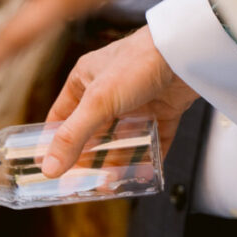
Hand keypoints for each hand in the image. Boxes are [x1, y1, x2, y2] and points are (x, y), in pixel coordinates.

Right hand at [41, 26, 198, 176]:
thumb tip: (49, 168)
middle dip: (86, 158)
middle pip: (92, 131)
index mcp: (85, 80)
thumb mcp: (97, 102)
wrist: (187, 51)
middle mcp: (109, 91)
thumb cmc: (138, 63)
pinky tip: (141, 174)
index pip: (62, 116)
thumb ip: (73, 137)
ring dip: (116, 161)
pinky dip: (148, 157)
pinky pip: (153, 139)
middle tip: (77, 183)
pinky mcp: (164, 110)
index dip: (54, 141)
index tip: (48, 165)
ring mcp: (137, 101)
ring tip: (108, 184)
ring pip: (122, 138)